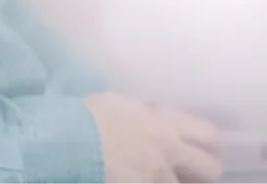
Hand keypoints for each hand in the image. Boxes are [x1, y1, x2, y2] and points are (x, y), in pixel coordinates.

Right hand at [85, 93, 221, 183]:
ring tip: (159, 176)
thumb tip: (151, 120)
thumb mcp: (119, 104)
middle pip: (210, 168)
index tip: (198, 145)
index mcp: (162, 122)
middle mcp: (169, 151)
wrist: (71, 142)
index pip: (207, 134)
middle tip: (189, 170)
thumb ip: (143, 115)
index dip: (206, 142)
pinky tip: (138, 179)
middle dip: (202, 170)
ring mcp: (159, 176)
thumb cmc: (88, 116)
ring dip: (174, 181)